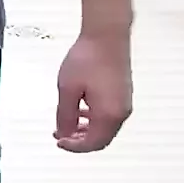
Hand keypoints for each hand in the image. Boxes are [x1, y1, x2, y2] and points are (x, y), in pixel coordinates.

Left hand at [55, 30, 131, 152]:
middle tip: (60, 135)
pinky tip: (80, 111)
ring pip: (105, 128)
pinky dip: (94, 119)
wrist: (106, 36)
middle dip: (80, 140)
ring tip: (66, 124)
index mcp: (109, 114)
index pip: (93, 143)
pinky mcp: (123, 94)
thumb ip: (65, 114)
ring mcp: (124, 103)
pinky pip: (109, 116)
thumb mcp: (68, 88)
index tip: (59, 141)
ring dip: (86, 130)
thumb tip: (64, 132)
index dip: (74, 147)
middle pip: (101, 138)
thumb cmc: (88, 58)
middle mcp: (122, 112)